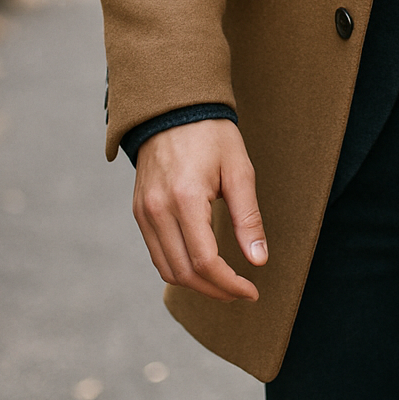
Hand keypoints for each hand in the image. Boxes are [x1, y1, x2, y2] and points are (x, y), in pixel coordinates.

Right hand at [132, 118, 267, 301]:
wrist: (174, 108)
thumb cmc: (212, 134)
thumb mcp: (239, 170)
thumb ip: (249, 218)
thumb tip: (258, 260)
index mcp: (186, 198)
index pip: (205, 262)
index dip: (229, 284)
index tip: (251, 291)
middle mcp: (158, 210)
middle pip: (184, 273)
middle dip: (215, 290)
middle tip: (241, 291)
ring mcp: (144, 212)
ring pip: (167, 270)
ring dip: (196, 284)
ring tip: (224, 283)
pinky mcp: (140, 211)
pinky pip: (156, 253)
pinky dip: (178, 268)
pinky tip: (201, 266)